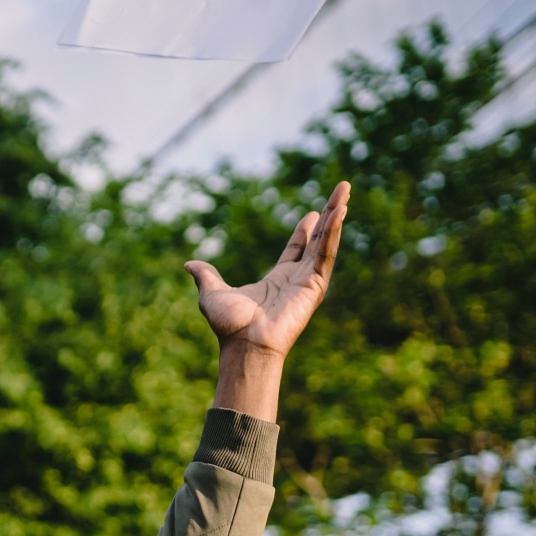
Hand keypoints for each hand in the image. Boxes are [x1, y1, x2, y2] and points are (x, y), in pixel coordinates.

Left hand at [184, 181, 347, 358]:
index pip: (296, 250)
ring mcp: (308, 281)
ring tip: (346, 192)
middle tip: (342, 192)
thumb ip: (206, 276)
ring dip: (336, 216)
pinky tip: (338, 212)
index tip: (313, 213)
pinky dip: (332, 232)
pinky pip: (326, 252)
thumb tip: (189, 265)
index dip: (304, 231)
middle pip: (317, 240)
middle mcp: (296, 279)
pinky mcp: (315, 285)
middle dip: (329, 215)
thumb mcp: (212, 294)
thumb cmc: (230, 325)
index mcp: (277, 280)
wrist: (244, 343)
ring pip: (326, 241)